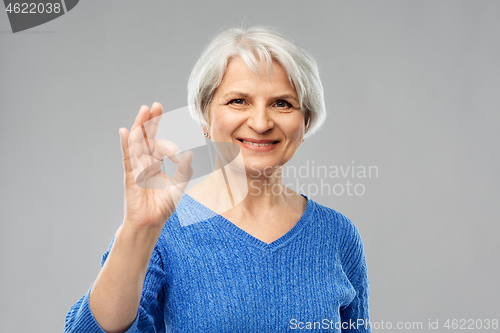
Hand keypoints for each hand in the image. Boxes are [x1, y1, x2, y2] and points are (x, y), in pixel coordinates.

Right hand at [119, 102, 192, 230]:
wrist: (151, 222)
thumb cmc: (163, 206)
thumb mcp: (179, 186)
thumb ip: (184, 170)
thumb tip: (189, 153)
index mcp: (155, 163)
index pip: (160, 145)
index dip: (169, 144)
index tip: (178, 153)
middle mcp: (145, 162)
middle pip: (146, 137)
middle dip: (151, 121)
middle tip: (155, 106)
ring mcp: (136, 166)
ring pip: (137, 142)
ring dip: (140, 126)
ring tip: (144, 110)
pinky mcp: (130, 174)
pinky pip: (128, 157)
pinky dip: (126, 144)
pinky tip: (124, 132)